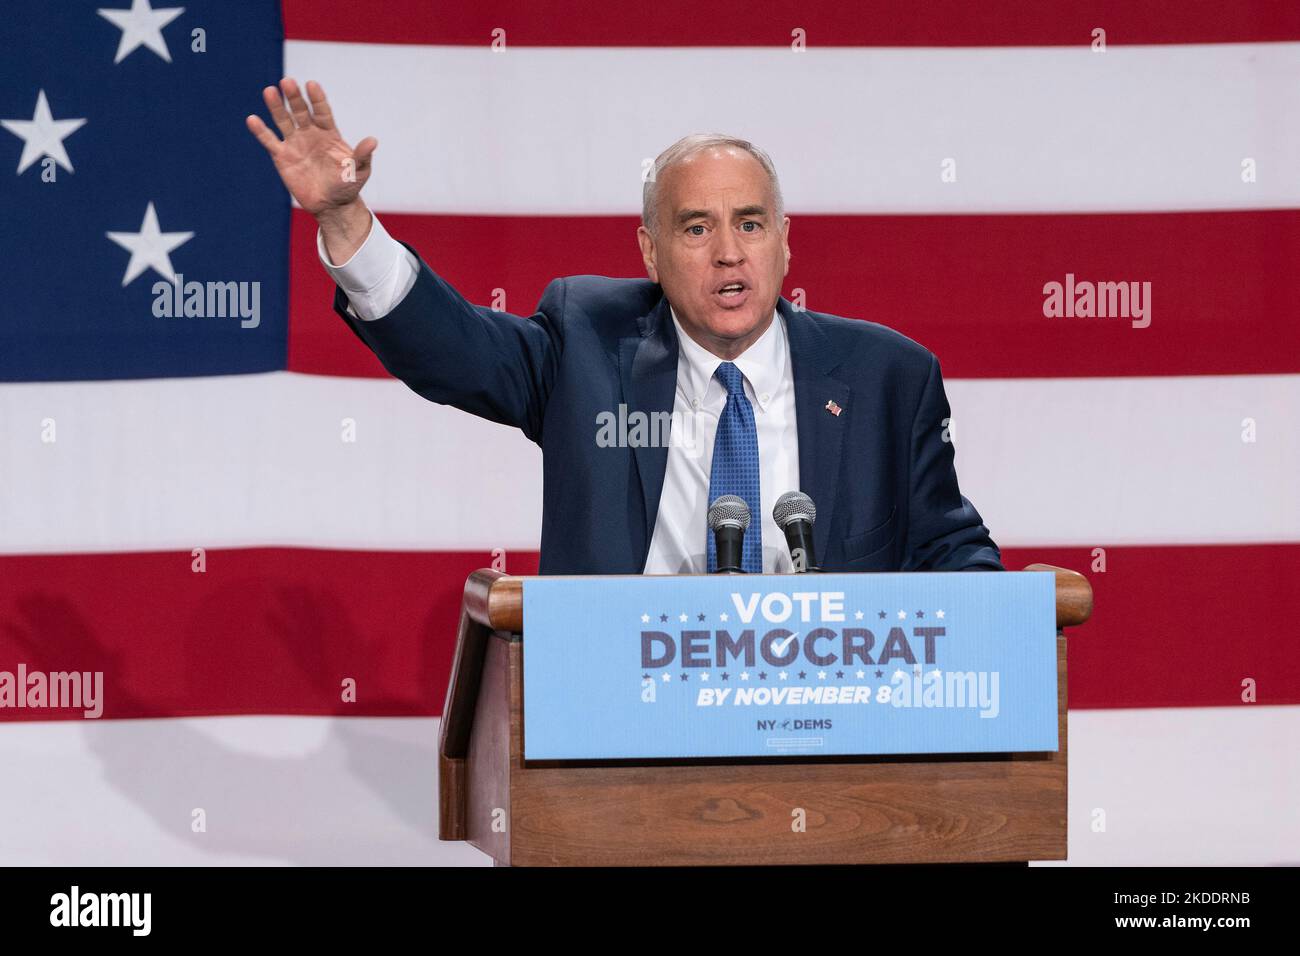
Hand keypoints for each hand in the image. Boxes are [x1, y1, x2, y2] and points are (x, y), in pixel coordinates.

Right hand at [246, 78, 375, 223]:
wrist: (331, 205)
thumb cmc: (348, 185)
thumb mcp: (359, 171)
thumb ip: (362, 155)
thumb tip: (373, 141)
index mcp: (329, 133)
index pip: (322, 111)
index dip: (317, 99)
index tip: (312, 85)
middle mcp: (310, 133)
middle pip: (300, 111)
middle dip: (294, 97)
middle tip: (288, 82)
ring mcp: (295, 143)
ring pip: (283, 120)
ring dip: (276, 107)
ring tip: (270, 91)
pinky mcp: (281, 156)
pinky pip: (269, 141)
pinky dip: (261, 131)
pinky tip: (252, 119)